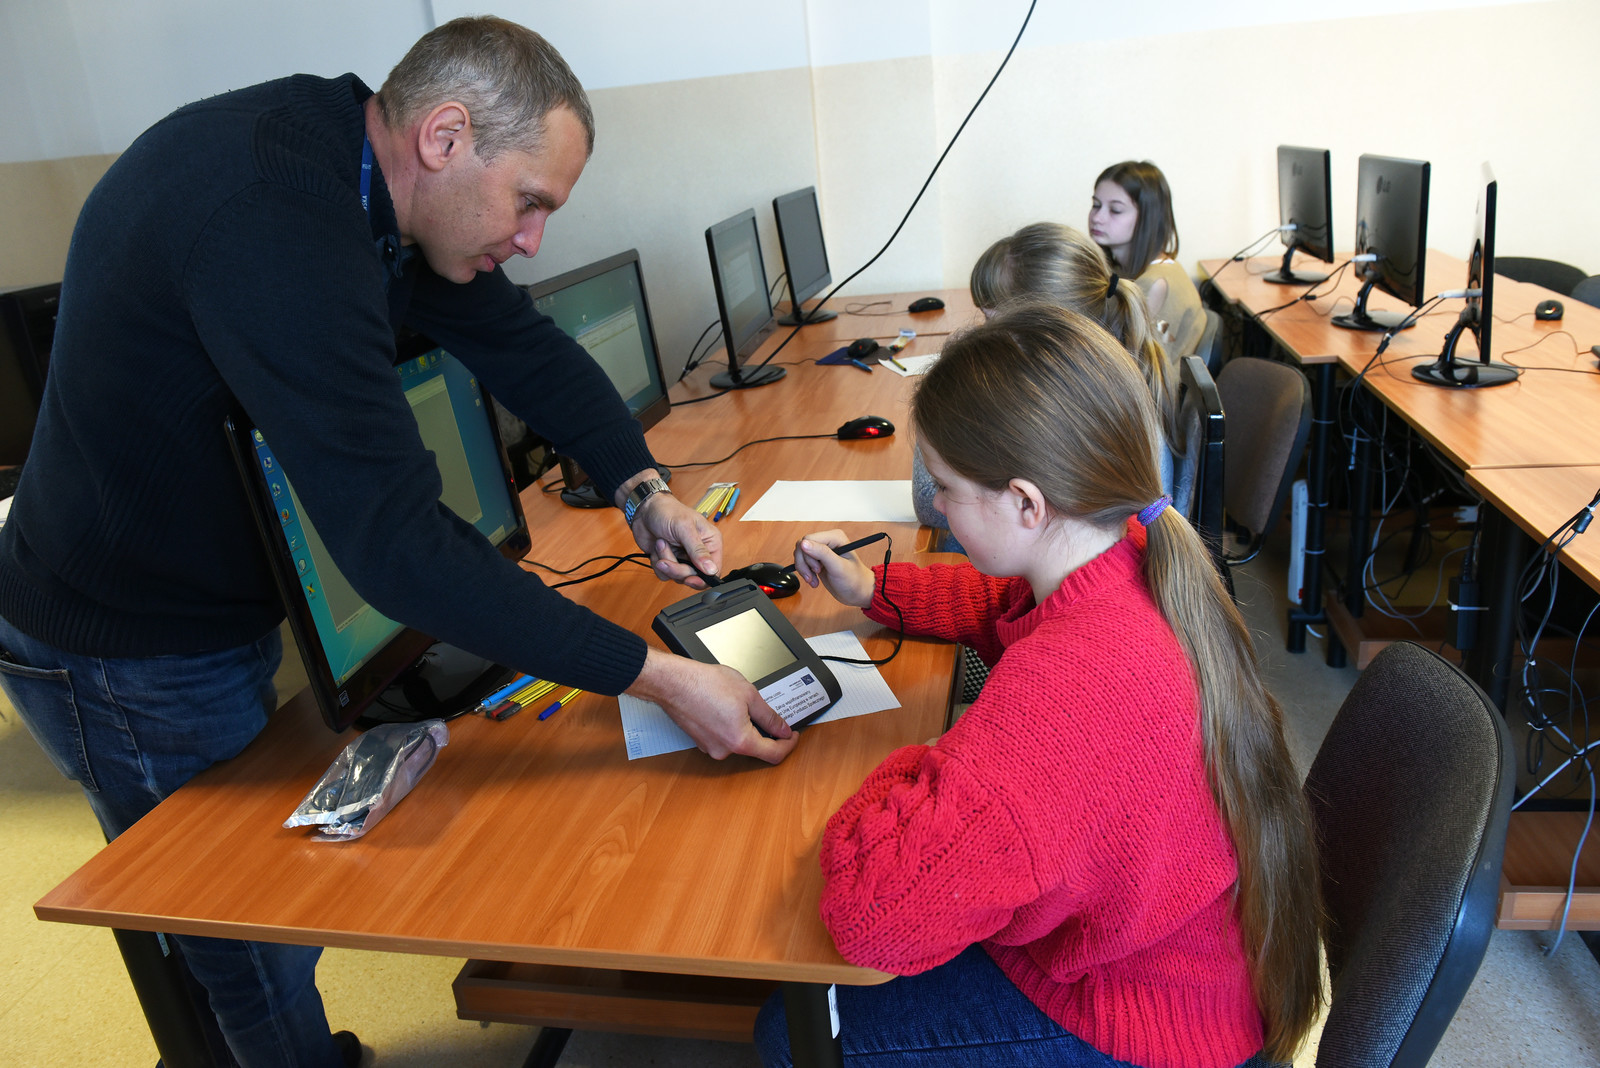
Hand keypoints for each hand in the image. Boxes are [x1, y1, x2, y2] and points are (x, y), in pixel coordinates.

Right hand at [628, 648, 797, 763]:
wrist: (673, 683)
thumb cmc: (704, 685)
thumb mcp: (749, 695)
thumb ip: (770, 716)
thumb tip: (783, 729)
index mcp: (741, 741)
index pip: (774, 754)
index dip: (789, 745)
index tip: (793, 736)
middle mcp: (725, 750)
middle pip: (756, 748)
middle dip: (766, 732)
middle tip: (771, 713)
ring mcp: (711, 747)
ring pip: (739, 741)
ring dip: (747, 726)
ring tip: (742, 703)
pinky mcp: (702, 741)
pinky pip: (724, 737)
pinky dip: (731, 725)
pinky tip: (727, 706)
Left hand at [629, 487, 721, 587]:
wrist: (644, 510)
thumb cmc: (667, 511)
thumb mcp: (684, 528)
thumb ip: (698, 550)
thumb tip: (711, 569)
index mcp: (710, 542)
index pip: (714, 569)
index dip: (703, 578)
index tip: (690, 579)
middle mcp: (699, 553)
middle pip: (694, 577)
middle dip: (677, 569)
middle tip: (666, 559)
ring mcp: (683, 558)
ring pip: (678, 577)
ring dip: (666, 562)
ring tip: (661, 544)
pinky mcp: (670, 561)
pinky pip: (665, 575)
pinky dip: (658, 563)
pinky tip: (657, 548)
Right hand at [792, 529, 875, 607]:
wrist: (858, 593)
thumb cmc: (854, 580)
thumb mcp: (838, 567)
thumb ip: (822, 553)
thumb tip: (803, 543)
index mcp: (835, 537)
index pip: (809, 539)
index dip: (808, 555)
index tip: (817, 569)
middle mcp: (827, 541)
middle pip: (802, 546)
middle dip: (804, 563)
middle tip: (814, 575)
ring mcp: (821, 551)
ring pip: (800, 554)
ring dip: (804, 569)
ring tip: (813, 580)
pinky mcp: (817, 560)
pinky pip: (802, 561)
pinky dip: (805, 572)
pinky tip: (813, 581)